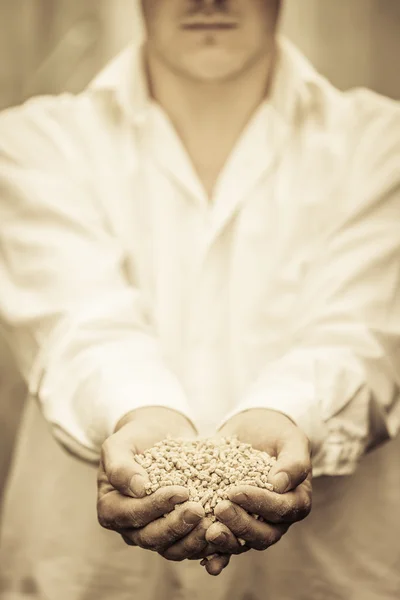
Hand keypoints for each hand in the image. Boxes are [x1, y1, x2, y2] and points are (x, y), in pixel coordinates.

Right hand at [97, 407, 209, 559]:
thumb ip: (120, 466)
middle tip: (199, 509)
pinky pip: (189, 546)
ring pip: (171, 549)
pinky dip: (205, 545)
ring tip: (213, 524)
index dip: (155, 506)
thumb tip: (138, 488)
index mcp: (110, 509)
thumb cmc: (135, 438)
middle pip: (151, 537)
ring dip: (192, 540)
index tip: (181, 491)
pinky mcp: (175, 534)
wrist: (156, 436)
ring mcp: (152, 533)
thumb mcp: (120, 444)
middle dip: (176, 526)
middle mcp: (129, 528)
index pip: (132, 514)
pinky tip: (222, 533)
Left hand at [204, 409, 311, 574]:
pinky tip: (205, 561)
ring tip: (209, 532)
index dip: (260, 504)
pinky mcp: (234, 524)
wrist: (254, 430)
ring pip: (245, 543)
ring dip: (228, 542)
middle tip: (220, 508)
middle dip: (241, 524)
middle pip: (264, 534)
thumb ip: (293, 461)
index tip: (237, 491)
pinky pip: (228, 546)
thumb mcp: (291, 439)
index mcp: (296, 500)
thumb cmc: (277, 433)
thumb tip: (279, 484)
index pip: (282, 509)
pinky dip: (218, 557)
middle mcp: (277, 519)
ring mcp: (255, 524)